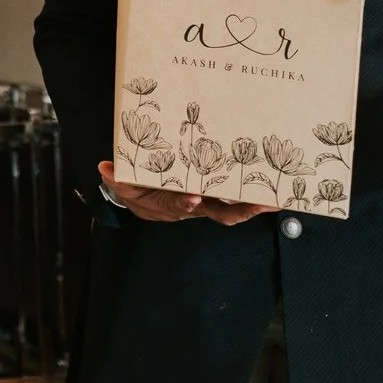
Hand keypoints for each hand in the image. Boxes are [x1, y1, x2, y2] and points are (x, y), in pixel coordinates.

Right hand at [97, 160, 270, 225]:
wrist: (143, 200)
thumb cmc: (136, 191)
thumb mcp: (123, 187)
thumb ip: (117, 179)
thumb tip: (106, 168)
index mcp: (171, 203)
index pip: (179, 204)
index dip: (185, 203)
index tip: (193, 197)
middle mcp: (194, 206)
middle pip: (219, 213)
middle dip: (241, 211)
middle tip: (261, 204)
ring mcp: (207, 203)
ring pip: (233, 209)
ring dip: (255, 206)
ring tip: (276, 199)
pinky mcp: (215, 196)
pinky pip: (236, 200)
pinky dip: (254, 197)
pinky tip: (272, 189)